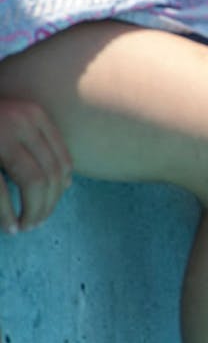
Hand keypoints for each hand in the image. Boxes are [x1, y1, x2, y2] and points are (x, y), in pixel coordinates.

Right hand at [0, 99, 71, 233]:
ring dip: (32, 211)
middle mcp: (20, 120)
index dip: (60, 191)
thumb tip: (67, 183)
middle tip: (35, 224)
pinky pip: (0, 189)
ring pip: (33, 182)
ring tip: (22, 227)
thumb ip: (34, 145)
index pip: (62, 160)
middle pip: (49, 174)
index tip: (50, 208)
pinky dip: (6, 212)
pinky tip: (8, 225)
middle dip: (45, 206)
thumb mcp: (9, 126)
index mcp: (32, 114)